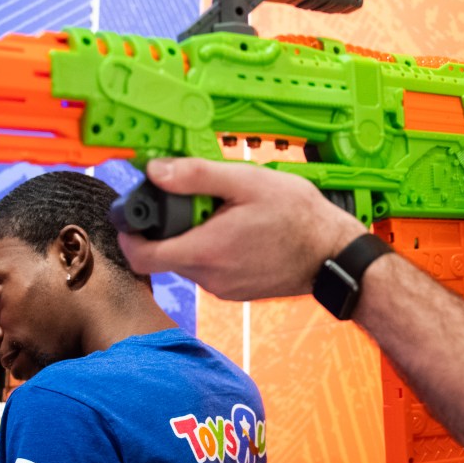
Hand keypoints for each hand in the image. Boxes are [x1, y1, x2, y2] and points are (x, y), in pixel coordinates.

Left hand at [116, 158, 363, 300]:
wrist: (334, 254)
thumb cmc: (299, 217)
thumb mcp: (247, 181)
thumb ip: (196, 175)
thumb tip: (154, 171)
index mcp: (205, 250)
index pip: (140, 255)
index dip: (129, 232)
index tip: (138, 212)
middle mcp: (209, 276)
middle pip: (164, 253)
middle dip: (172, 225)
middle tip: (202, 201)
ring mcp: (222, 288)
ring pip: (188, 259)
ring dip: (195, 235)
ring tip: (229, 214)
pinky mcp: (235, 291)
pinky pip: (209, 268)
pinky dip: (214, 249)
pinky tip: (242, 232)